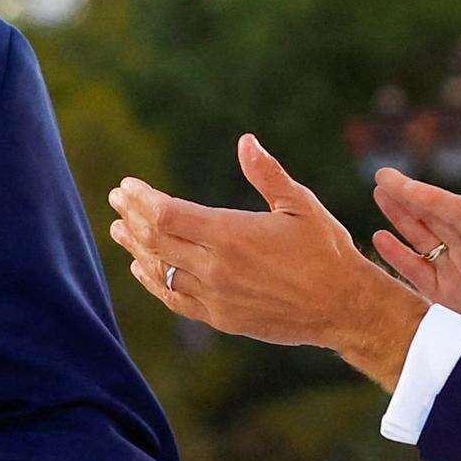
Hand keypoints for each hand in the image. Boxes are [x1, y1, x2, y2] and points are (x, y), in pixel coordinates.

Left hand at [109, 134, 427, 388]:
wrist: (343, 308)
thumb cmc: (326, 250)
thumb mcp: (300, 205)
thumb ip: (267, 174)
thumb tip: (245, 141)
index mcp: (232, 235)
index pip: (166, 215)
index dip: (141, 200)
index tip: (126, 187)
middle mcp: (217, 268)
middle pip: (156, 241)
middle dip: (131, 218)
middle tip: (116, 202)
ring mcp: (216, 297)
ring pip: (161, 271)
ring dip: (136, 248)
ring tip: (120, 231)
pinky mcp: (221, 318)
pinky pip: (175, 299)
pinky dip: (154, 281)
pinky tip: (142, 268)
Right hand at [368, 168, 460, 366]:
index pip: (459, 214)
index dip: (431, 197)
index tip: (403, 184)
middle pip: (438, 218)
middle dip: (410, 197)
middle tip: (382, 175)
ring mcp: (458, 276)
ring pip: (424, 238)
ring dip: (402, 217)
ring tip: (379, 193)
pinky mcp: (445, 300)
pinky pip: (418, 272)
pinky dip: (399, 255)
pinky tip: (380, 237)